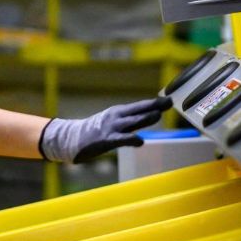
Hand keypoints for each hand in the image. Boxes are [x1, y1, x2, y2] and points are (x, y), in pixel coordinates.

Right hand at [38, 95, 172, 163]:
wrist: (71, 138)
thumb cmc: (93, 131)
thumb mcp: (111, 122)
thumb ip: (128, 122)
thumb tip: (148, 118)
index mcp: (118, 112)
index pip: (140, 106)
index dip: (154, 103)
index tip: (168, 99)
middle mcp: (115, 117)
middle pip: (139, 110)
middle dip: (154, 106)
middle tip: (169, 102)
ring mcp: (111, 128)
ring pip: (132, 121)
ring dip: (145, 118)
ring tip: (158, 115)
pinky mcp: (106, 140)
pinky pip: (121, 139)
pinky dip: (131, 139)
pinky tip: (139, 141)